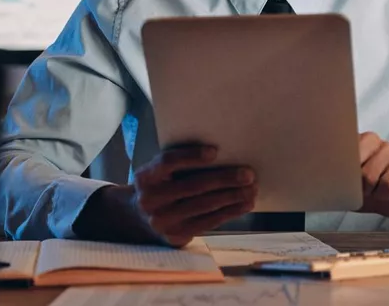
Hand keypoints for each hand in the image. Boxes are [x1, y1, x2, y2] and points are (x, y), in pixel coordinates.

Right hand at [75, 145, 256, 246]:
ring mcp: (163, 221)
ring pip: (204, 206)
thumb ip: (179, 164)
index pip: (168, 162)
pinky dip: (229, 212)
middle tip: (248, 174)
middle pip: (193, 186)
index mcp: (145, 176)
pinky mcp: (175, 236)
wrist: (136, 219)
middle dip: (225, 179)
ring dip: (232, 197)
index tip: (215, 151)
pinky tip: (244, 205)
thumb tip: (222, 154)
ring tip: (252, 189)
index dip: (192, 156)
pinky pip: (207, 223)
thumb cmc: (158, 186)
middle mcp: (151, 200)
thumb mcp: (158, 172)